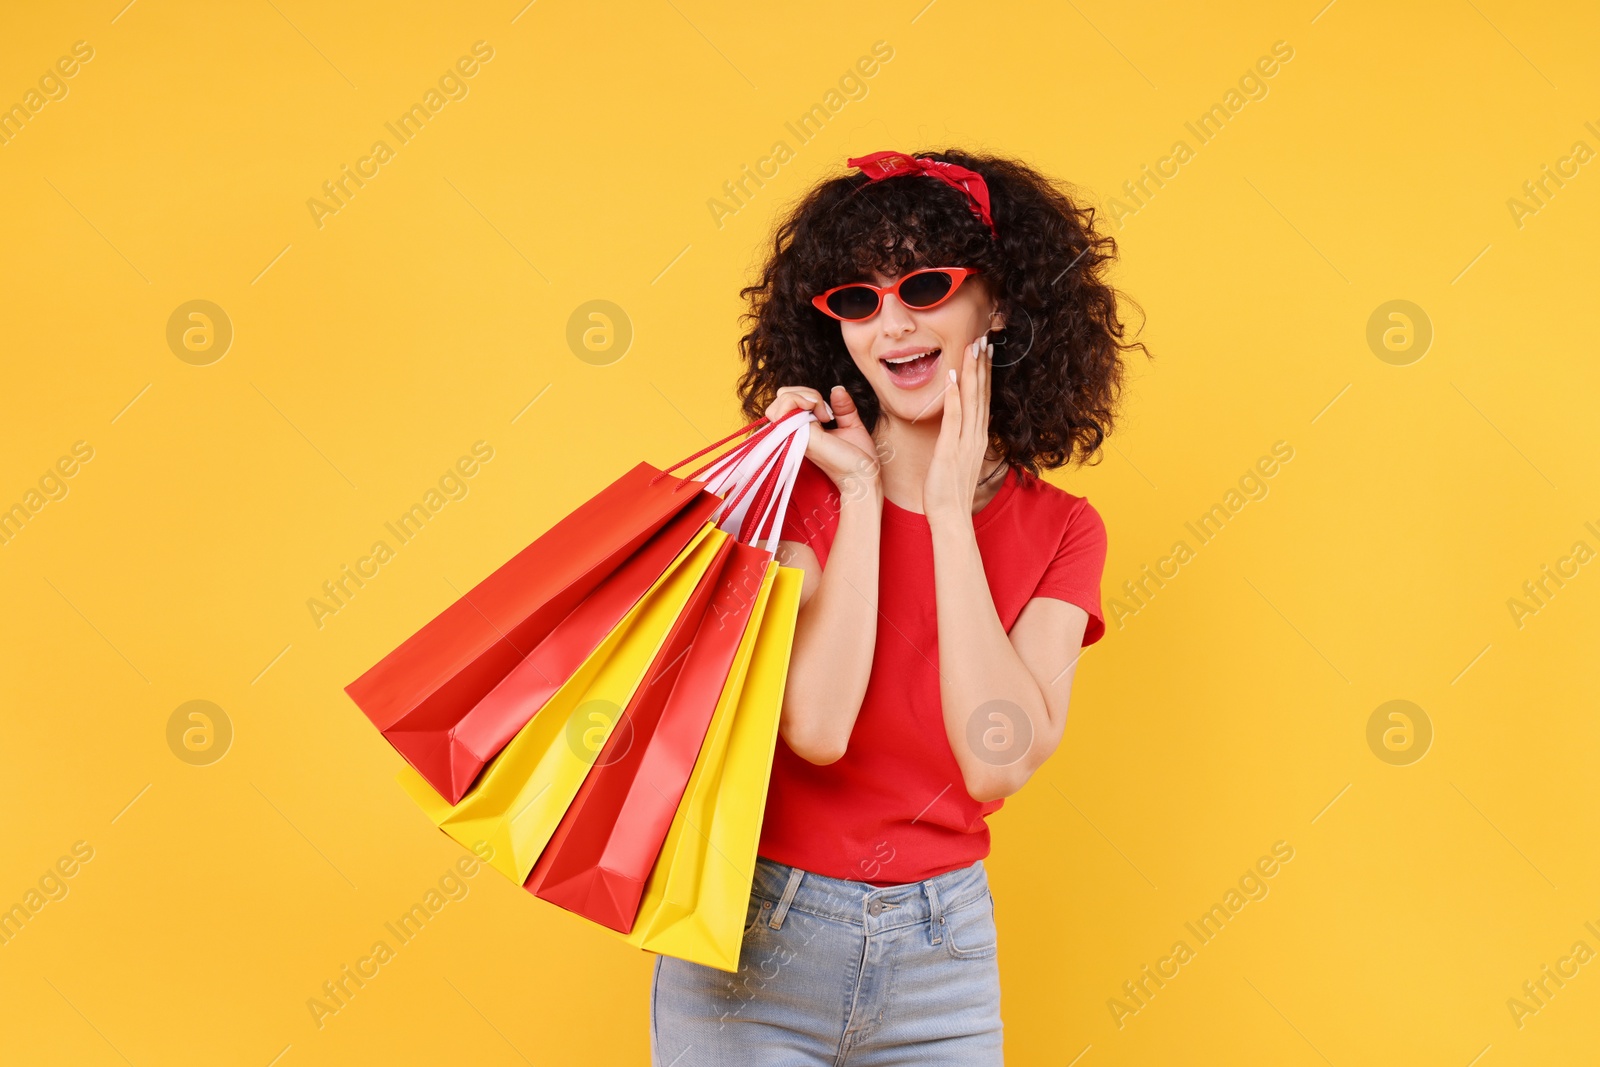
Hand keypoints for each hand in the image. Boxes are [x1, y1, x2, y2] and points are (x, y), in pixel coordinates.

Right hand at [764, 385, 880, 498]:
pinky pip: (789, 407)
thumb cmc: (858, 457)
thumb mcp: (851, 424)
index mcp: (803, 429)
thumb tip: (837, 389)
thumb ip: (843, 407)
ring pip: (783, 398)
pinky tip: (824, 417)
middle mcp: (794, 432)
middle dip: (803, 392)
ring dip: (806, 396)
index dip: (807, 396)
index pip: (788, 400)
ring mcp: (795, 434)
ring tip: (825, 414)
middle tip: (825, 411)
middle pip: (781, 396)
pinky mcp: (800, 436)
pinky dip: (807, 401)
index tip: (829, 412)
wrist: (863, 476)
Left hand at [923, 336, 993, 524]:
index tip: (985, 350)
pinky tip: (955, 378)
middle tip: (984, 338)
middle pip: (981, 393)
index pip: (983, 398)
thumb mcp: (957, 458)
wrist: (950, 515)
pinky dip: (956, 397)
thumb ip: (959, 439)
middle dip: (982, 364)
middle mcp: (976, 435)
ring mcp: (965, 441)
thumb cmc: (949, 490)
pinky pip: (954, 418)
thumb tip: (958, 426)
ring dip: (973, 372)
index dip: (984, 373)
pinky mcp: (951, 449)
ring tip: (973, 347)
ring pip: (972, 399)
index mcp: (977, 436)